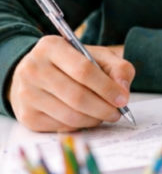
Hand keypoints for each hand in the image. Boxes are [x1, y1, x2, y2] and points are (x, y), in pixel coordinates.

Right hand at [6, 36, 134, 132]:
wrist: (36, 73)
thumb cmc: (72, 64)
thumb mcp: (97, 56)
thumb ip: (117, 68)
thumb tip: (123, 91)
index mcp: (51, 47)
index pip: (83, 70)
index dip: (106, 87)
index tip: (122, 100)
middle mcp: (33, 69)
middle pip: (76, 96)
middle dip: (103, 108)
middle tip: (117, 113)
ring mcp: (27, 93)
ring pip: (69, 115)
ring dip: (93, 119)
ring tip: (104, 115)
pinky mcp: (27, 115)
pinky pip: (60, 126)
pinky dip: (79, 126)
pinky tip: (86, 118)